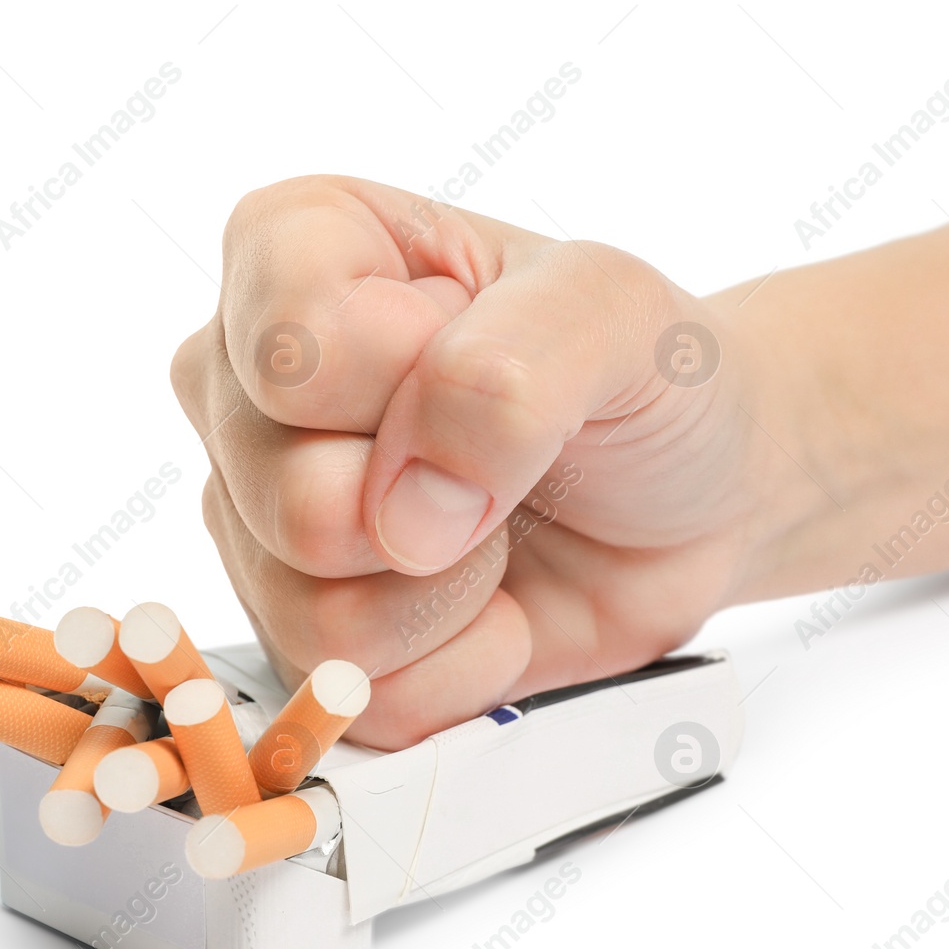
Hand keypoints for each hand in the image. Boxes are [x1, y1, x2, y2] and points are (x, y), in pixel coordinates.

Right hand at [172, 176, 767, 747]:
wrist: (701, 496)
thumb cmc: (646, 380)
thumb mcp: (618, 314)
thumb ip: (509, 372)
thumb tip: (402, 516)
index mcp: (293, 252)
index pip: (289, 352)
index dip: (410, 385)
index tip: (488, 355)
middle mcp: (246, 388)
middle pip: (289, 500)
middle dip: (441, 506)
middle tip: (510, 465)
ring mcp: (260, 520)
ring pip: (308, 614)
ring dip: (452, 595)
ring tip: (501, 531)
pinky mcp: (305, 636)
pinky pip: (355, 696)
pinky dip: (462, 667)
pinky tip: (495, 606)